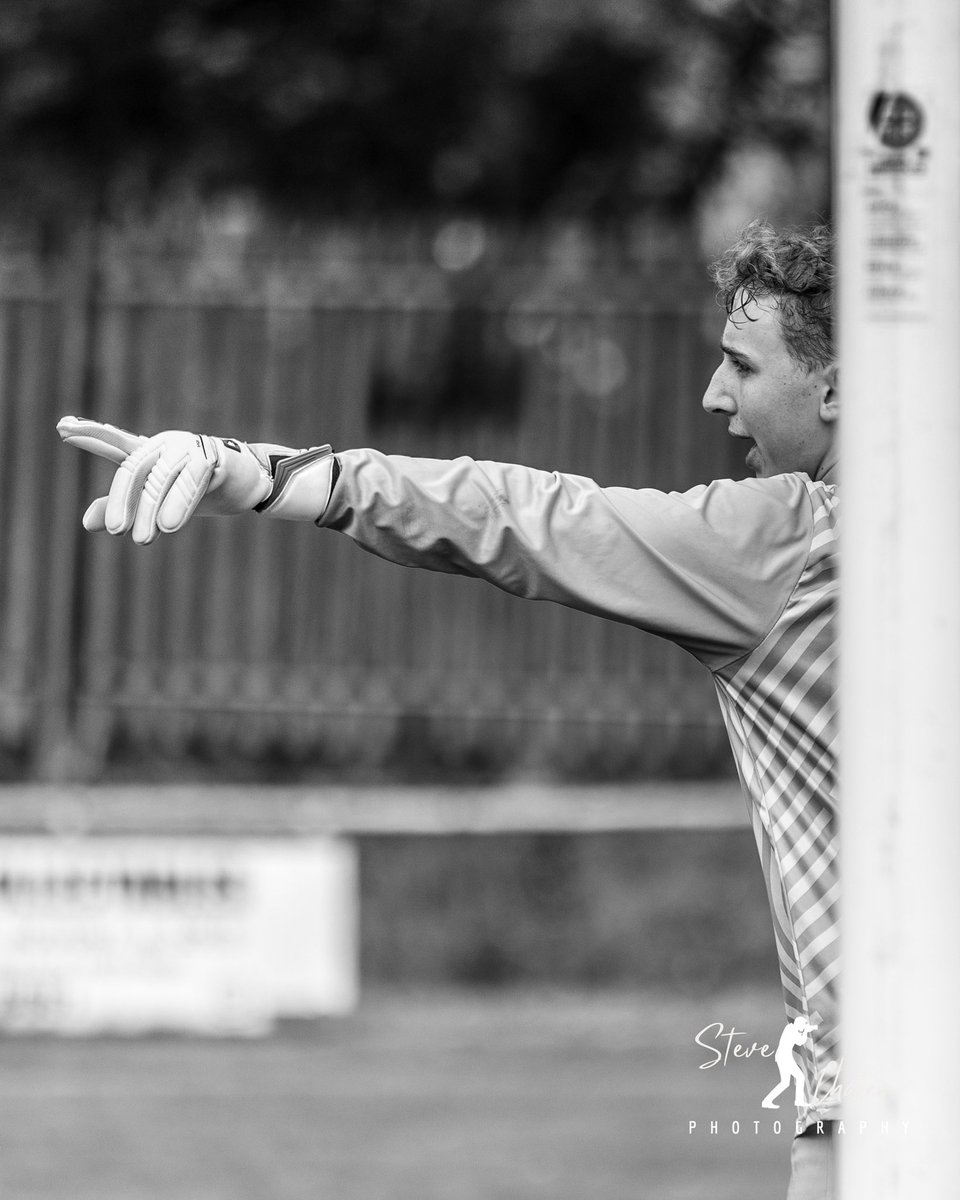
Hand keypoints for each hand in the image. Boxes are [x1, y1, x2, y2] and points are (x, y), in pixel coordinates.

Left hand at [57, 417, 273, 544]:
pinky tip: (169, 524)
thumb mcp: (158, 503)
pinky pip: (191, 478)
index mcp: (150, 453)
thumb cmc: (200, 490)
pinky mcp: (212, 457)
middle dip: (122, 499)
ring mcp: (189, 448)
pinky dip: (179, 501)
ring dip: (151, 510)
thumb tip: (86, 523)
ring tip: (144, 539)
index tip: (61, 427)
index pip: (116, 444)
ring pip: (161, 479)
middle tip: (115, 529)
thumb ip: (123, 508)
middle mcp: (165, 445)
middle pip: (134, 469)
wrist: (248, 484)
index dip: (91, 435)